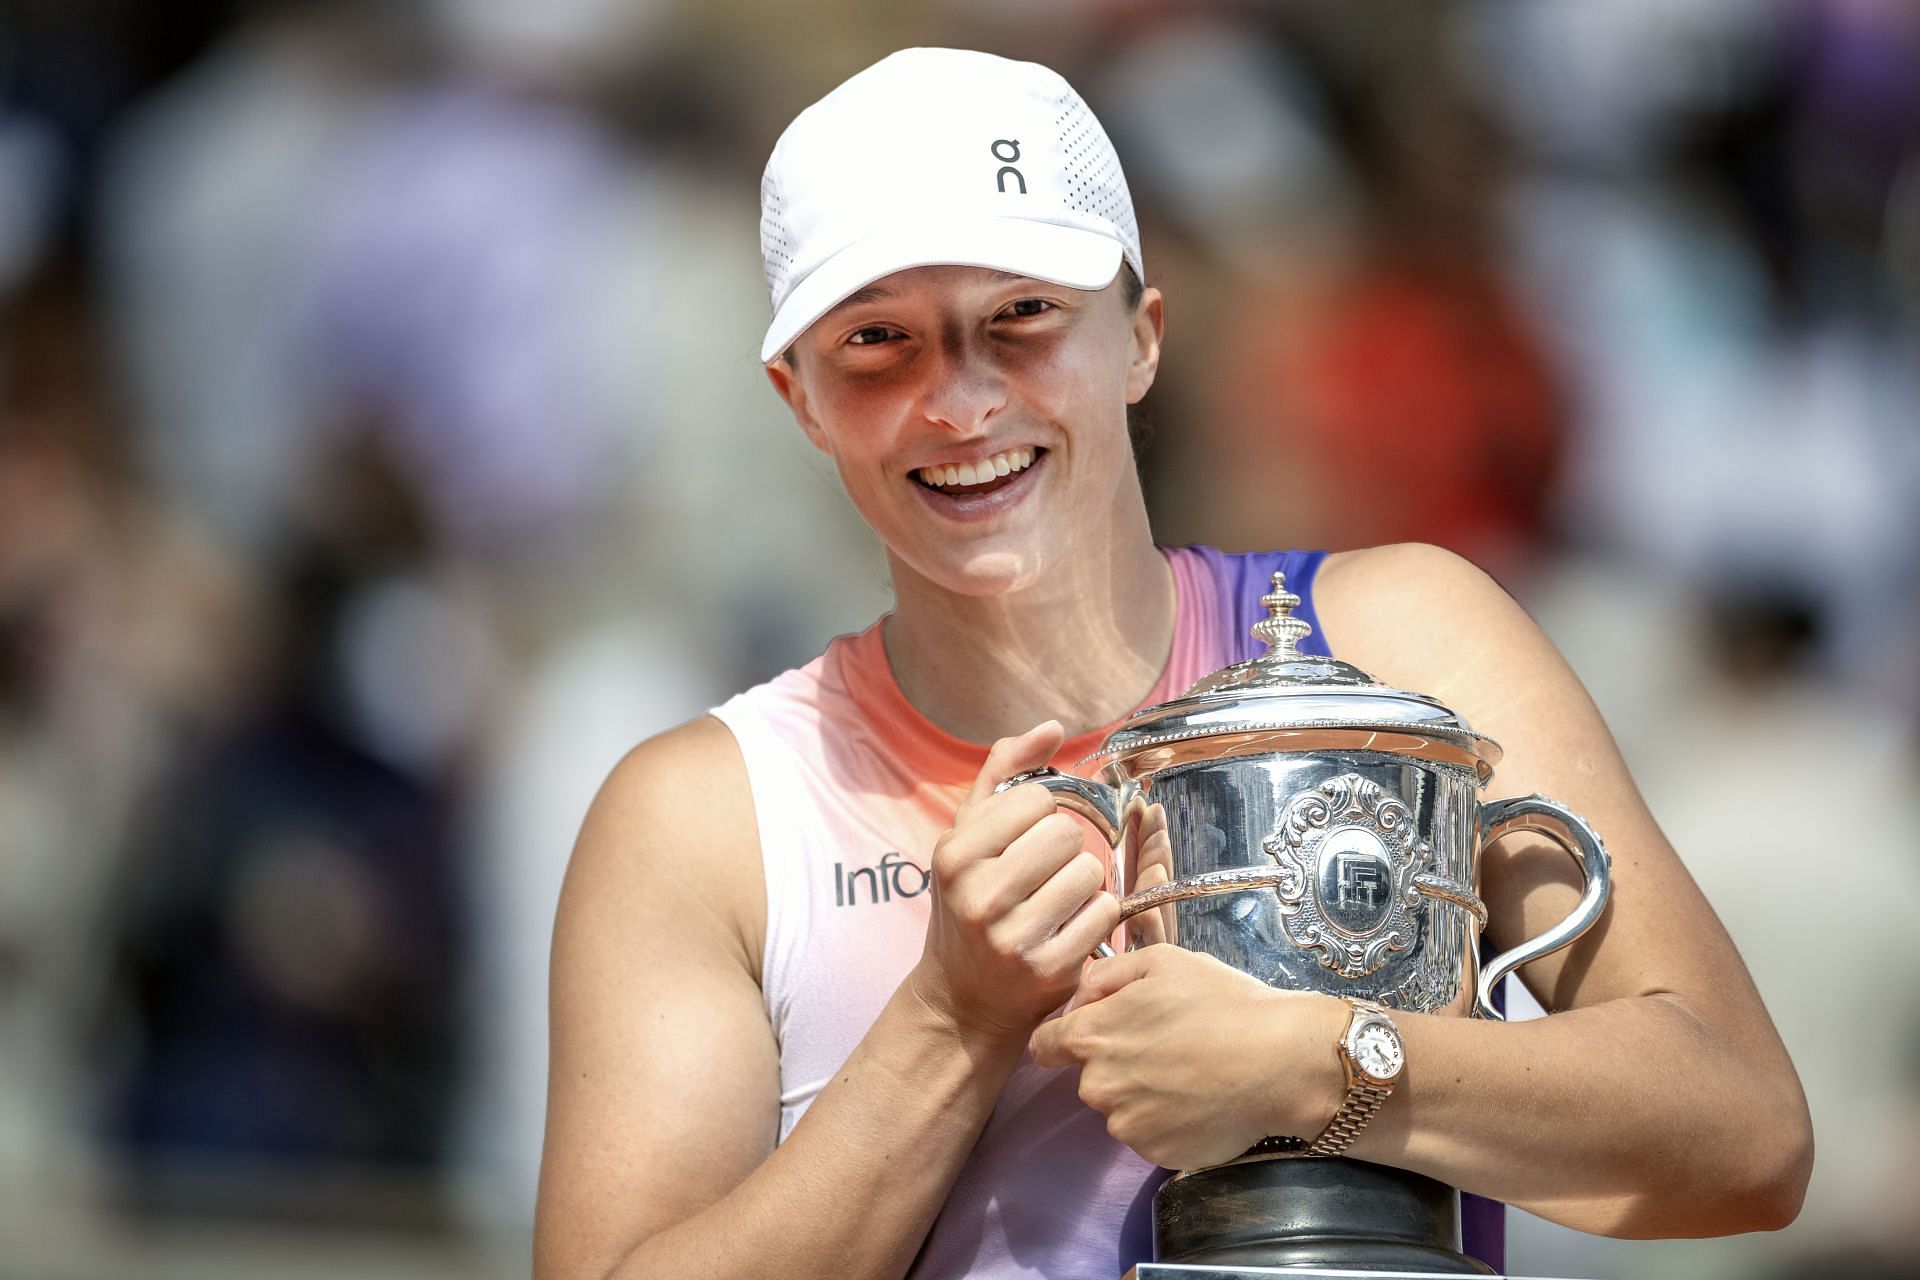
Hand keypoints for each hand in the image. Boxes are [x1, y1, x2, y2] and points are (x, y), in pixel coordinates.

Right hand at [907, 722, 1121, 1043]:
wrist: (962, 1000)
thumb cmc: (968, 904)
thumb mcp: (966, 838)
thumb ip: (1003, 772)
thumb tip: (1052, 727)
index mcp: (954, 854)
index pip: (1036, 799)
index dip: (1040, 817)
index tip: (1023, 843)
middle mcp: (978, 894)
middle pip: (1067, 833)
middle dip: (1065, 849)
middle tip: (1044, 874)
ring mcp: (1013, 936)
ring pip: (1091, 872)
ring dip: (1084, 883)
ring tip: (1057, 901)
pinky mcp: (1048, 969)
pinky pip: (1104, 913)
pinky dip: (1096, 917)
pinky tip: (1069, 928)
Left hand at [1029, 945, 1349, 1168]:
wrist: (1281, 1062)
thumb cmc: (1223, 1003)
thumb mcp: (1162, 962)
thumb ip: (1105, 975)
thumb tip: (1079, 995)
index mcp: (1092, 1035)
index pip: (1045, 1045)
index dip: (1063, 1036)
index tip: (1093, 1033)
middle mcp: (1098, 1086)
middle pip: (1088, 1076)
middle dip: (1115, 1062)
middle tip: (1165, 1046)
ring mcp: (1127, 1126)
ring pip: (1120, 1108)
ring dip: (1142, 1094)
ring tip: (1189, 1073)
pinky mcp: (1156, 1154)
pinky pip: (1149, 1135)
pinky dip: (1167, 1121)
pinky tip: (1199, 1099)